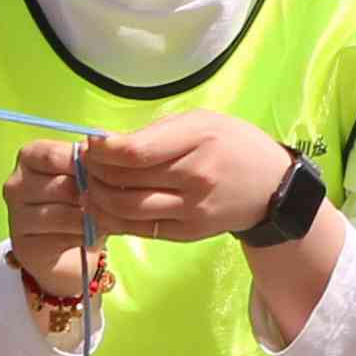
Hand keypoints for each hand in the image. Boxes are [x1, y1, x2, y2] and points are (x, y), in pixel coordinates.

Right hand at [0, 144, 99, 330]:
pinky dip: (86, 237)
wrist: (68, 246)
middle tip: (121, 201)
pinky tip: (96, 235)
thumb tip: (110, 147)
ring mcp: (16, 216)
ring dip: (94, 218)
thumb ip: (95, 158)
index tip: (113, 173)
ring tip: (112, 218)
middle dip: (96, 194)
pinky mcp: (24, 245)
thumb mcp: (88, 172)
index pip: (56, 155)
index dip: (89, 164)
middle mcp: (16, 184)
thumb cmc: (80, 199)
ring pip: (65, 214)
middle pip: (63, 186)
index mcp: (29, 156)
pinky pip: (63, 238)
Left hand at [72, 112, 298, 242]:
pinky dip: (113, 218)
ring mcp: (191, 210)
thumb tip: (107, 144)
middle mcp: (194, 178)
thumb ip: (156, 132)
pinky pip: (139, 228)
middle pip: (125, 180)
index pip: (135, 152)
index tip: (91, 143)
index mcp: (198, 140)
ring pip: (126, 209)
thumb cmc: (232, 145)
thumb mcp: (200, 121)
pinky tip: (102, 206)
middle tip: (84, 163)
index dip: (102, 150)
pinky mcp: (187, 233)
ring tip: (88, 185)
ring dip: (96, 197)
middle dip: (93, 171)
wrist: (271, 187)